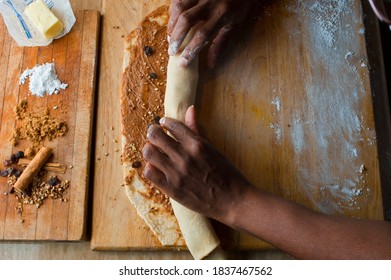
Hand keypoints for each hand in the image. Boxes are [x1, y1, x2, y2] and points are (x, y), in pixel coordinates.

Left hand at [142, 106, 250, 221]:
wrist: (233, 201)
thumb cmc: (227, 173)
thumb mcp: (213, 148)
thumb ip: (197, 130)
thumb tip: (190, 109)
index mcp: (197, 144)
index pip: (171, 125)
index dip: (165, 122)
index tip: (163, 124)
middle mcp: (184, 156)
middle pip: (155, 136)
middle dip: (153, 133)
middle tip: (154, 135)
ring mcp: (176, 173)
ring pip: (149, 153)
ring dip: (149, 149)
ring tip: (154, 151)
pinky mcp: (171, 189)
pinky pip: (149, 173)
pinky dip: (150, 168)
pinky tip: (157, 168)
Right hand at [168, 0, 257, 67]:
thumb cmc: (239, 7)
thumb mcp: (234, 26)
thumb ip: (221, 44)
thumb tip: (210, 64)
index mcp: (222, 14)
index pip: (203, 35)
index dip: (190, 50)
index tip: (182, 63)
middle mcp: (210, 2)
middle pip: (187, 21)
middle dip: (177, 38)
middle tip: (171, 51)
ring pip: (180, 8)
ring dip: (172, 25)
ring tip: (170, 37)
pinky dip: (172, 12)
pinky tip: (173, 21)